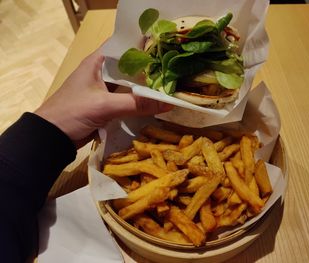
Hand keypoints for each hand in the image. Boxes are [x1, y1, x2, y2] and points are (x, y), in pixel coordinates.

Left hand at [35, 50, 172, 147]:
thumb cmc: (72, 112)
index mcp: (96, 62)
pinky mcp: (104, 104)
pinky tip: (152, 102)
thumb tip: (168, 103)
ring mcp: (102, 89)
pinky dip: (136, 101)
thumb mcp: (104, 106)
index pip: (122, 46)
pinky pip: (125, 99)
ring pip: (127, 84)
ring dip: (143, 87)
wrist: (52, 137)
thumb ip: (136, 104)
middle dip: (147, 70)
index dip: (142, 47)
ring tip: (166, 86)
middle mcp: (100, 72)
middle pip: (128, 67)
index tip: (163, 51)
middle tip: (170, 72)